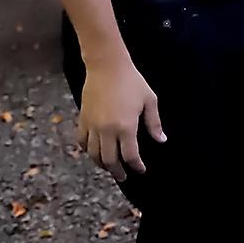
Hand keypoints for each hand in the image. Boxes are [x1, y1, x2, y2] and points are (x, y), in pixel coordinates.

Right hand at [78, 57, 164, 183]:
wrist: (107, 66)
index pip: (130, 155)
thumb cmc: (132, 81)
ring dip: (102, 164)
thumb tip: (161, 140)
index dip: (136, 166)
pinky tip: (94, 152)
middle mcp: (107, 130)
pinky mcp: (82, 119)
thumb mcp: (149, 101)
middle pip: (110, 160)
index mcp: (126, 127)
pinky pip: (82, 142)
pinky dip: (87, 151)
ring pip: (94, 154)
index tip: (141, 169)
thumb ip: (154, 123)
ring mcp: (93, 125)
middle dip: (118, 171)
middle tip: (124, 176)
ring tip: (110, 167)